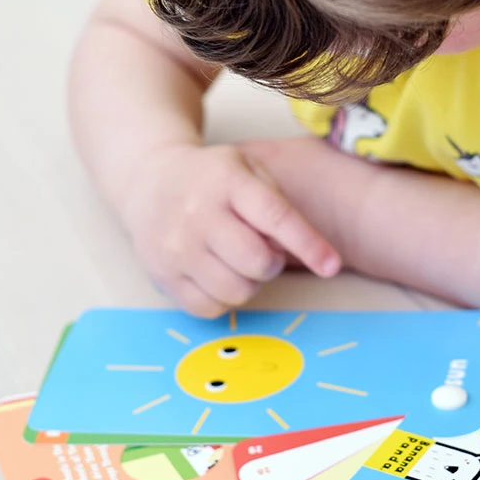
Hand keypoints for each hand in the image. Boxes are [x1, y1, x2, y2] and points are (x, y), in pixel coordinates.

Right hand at [122, 142, 340, 316]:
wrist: (149, 180)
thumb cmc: (214, 179)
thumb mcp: (249, 170)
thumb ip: (279, 206)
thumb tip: (306, 253)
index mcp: (227, 181)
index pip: (275, 217)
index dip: (308, 244)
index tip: (331, 266)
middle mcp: (198, 214)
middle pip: (257, 263)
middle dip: (271, 263)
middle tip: (262, 249)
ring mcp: (175, 248)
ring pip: (236, 291)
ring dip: (249, 283)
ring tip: (237, 260)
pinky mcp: (162, 276)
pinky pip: (209, 309)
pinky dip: (223, 298)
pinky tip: (217, 274)